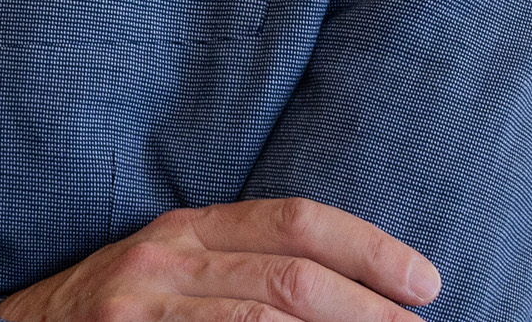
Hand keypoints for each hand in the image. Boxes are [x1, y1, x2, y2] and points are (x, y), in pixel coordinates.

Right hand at [0, 198, 440, 320]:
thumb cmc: (106, 314)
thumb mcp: (169, 274)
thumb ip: (237, 270)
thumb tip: (340, 294)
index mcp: (187, 228)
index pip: (293, 220)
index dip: (366, 247)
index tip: (425, 282)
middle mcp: (167, 258)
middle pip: (292, 277)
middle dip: (369, 309)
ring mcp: (144, 307)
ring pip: (266, 318)